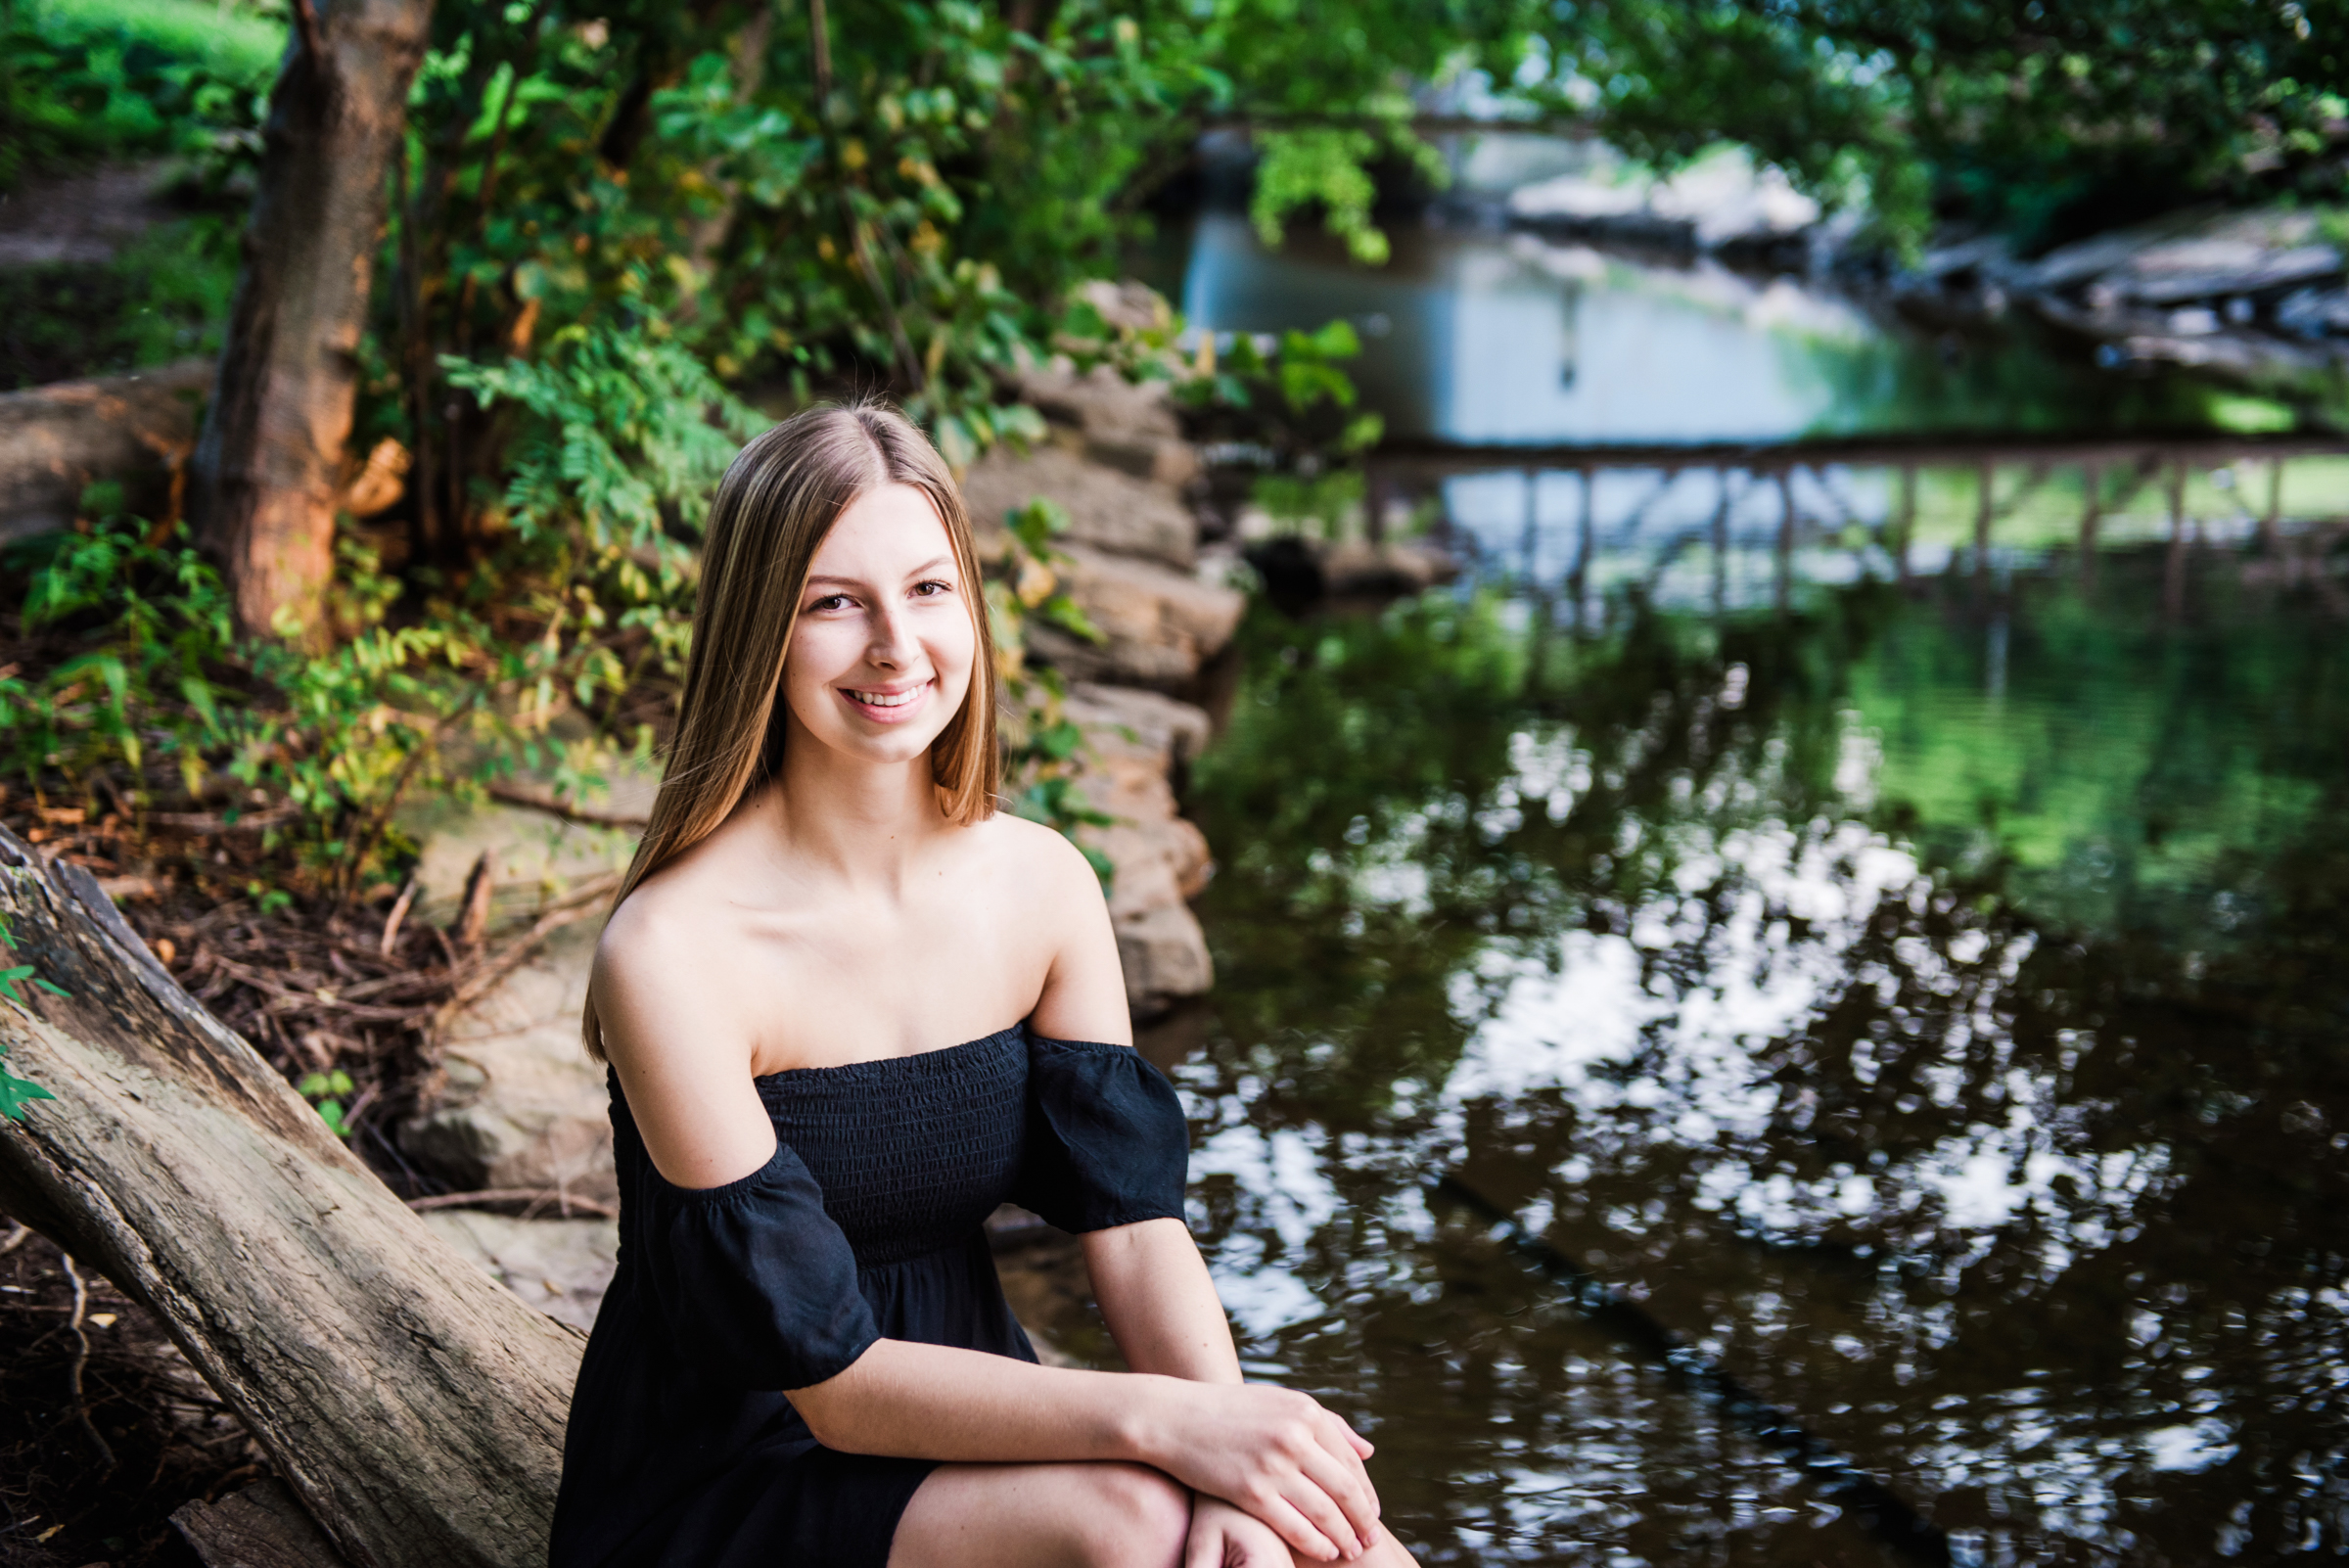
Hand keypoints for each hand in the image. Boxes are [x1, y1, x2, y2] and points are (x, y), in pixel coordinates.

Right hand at [1139, 1379, 1379, 1561]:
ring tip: (1351, 1551)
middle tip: (1371, 1539)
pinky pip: (1296, 1527)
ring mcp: (1273, 1466)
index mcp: (1307, 1412)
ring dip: (1344, 1537)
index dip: (1367, 1493)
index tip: (1372, 1514)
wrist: (1176, 1418)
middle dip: (1363, 1520)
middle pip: (1345, 1490)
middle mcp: (1295, 1437)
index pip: (1351, 1462)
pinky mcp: (1251, 1492)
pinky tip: (1325, 1553)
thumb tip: (1368, 1452)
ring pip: (1325, 1513)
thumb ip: (1328, 1424)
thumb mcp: (1282, 1404)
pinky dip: (1316, 1545)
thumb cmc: (1232, 1412)